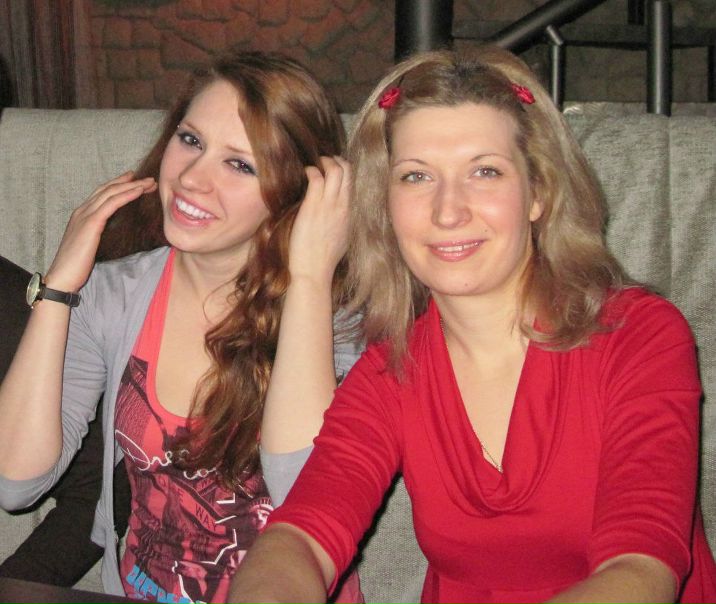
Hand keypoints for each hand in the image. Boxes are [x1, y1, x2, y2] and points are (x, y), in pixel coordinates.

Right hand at [44, 171, 156, 291]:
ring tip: (150, 183)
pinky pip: (112, 204)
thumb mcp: (90, 245)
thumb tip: (112, 233)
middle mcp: (82, 211)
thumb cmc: (77, 266)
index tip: (135, 180)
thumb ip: (98, 234)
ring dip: (132, 186)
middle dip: (129, 182)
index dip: (119, 185)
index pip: (102, 194)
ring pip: (111, 193)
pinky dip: (127, 195)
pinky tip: (139, 191)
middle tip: (148, 179)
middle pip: (108, 189)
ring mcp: (85, 215)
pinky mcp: (91, 223)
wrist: (62, 277)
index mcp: (81, 215)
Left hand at [288, 156, 350, 286]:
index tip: (338, 170)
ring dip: (325, 162)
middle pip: (348, 171)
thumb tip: (340, 214)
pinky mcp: (313, 205)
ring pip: (335, 170)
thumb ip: (344, 222)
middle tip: (327, 161)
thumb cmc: (326, 258)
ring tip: (317, 164)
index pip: (356, 183)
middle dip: (338, 161)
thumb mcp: (345, 238)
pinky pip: (316, 177)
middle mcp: (345, 206)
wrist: (314, 269)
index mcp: (353, 213)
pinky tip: (306, 172)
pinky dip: (312, 170)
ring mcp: (330, 204)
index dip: (348, 172)